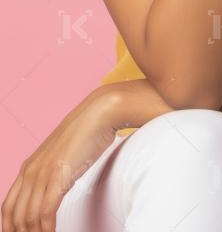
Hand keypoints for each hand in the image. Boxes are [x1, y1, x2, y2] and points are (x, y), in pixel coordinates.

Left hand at [1, 87, 117, 231]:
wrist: (98, 115)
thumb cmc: (85, 134)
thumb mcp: (60, 156)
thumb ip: (50, 174)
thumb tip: (52, 192)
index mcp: (28, 167)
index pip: (7, 207)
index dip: (9, 227)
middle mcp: (30, 171)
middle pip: (14, 216)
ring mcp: (43, 174)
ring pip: (29, 217)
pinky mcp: (59, 177)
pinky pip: (46, 212)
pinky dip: (47, 229)